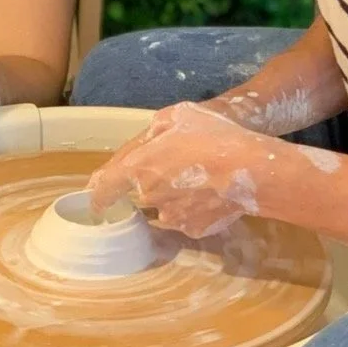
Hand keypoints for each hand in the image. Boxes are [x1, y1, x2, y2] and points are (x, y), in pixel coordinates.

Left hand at [87, 102, 271, 237]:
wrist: (251, 169)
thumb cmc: (213, 136)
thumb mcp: (178, 116)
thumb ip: (154, 130)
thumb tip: (147, 143)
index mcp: (139, 167)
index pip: (106, 186)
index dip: (98, 195)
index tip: (96, 202)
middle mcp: (149, 196)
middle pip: (140, 195)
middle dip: (151, 185)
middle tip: (176, 169)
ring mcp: (172, 216)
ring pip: (163, 208)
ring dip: (172, 198)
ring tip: (199, 180)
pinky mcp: (194, 230)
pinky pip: (186, 220)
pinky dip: (193, 210)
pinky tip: (210, 195)